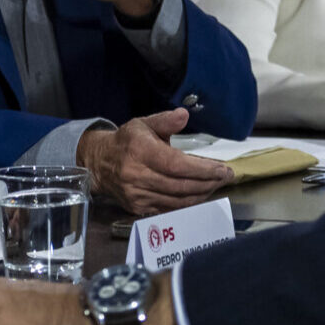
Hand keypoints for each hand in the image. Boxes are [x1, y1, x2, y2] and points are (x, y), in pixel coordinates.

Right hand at [76, 108, 235, 215]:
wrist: (99, 163)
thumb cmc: (126, 141)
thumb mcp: (143, 124)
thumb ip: (165, 120)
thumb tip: (184, 115)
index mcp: (139, 150)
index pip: (177, 165)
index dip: (202, 169)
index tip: (222, 169)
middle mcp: (136, 175)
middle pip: (180, 185)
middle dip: (208, 183)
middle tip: (226, 177)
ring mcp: (136, 194)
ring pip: (177, 201)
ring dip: (201, 195)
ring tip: (216, 185)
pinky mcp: (137, 208)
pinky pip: (168, 210)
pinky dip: (187, 205)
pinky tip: (199, 195)